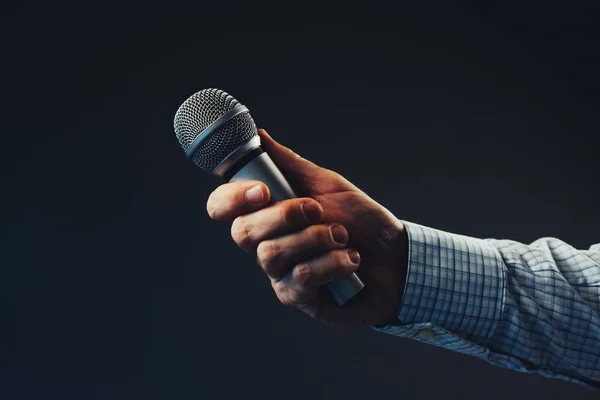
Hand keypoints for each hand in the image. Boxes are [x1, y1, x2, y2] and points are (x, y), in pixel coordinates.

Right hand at [206, 129, 407, 326]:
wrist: (398, 258)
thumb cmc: (363, 221)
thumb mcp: (329, 185)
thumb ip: (291, 164)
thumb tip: (260, 136)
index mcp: (268, 213)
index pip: (223, 207)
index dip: (231, 198)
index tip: (262, 191)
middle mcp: (267, 243)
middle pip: (242, 232)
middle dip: (284, 215)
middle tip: (317, 210)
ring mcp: (279, 273)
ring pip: (271, 254)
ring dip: (316, 239)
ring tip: (343, 237)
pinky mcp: (298, 297)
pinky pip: (300, 277)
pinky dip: (332, 262)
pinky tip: (351, 261)